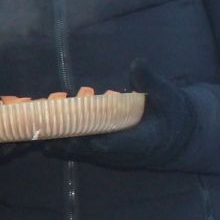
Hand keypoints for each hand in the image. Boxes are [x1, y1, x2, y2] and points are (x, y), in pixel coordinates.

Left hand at [45, 62, 195, 169]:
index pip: (105, 144)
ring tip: (38, 128)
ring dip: (61, 141)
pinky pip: (84, 149)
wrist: (181, 135)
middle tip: (42, 124)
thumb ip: (150, 82)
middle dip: (63, 138)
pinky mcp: (108, 152)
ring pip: (82, 152)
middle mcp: (120, 153)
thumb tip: (137, 63)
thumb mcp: (167, 95)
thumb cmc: (174, 114)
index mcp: (135, 142)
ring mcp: (113, 155)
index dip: (83, 138)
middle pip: (85, 150)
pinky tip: (49, 132)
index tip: (65, 129)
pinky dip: (67, 141)